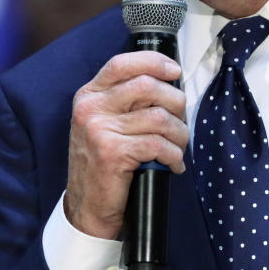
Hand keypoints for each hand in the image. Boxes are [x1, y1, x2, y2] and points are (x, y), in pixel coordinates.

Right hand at [65, 51, 187, 239]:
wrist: (87, 207)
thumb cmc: (104, 163)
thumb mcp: (106, 123)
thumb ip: (127, 101)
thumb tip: (169, 84)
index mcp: (89, 96)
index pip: (122, 63)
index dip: (153, 62)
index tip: (174, 71)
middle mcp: (90, 108)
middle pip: (148, 86)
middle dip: (175, 103)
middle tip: (180, 122)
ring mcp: (99, 130)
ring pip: (159, 117)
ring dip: (179, 134)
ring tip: (178, 147)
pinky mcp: (111, 152)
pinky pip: (158, 144)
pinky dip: (174, 156)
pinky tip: (173, 164)